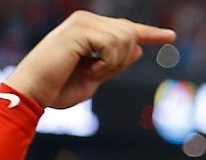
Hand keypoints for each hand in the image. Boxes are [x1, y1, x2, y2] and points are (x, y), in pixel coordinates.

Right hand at [4, 11, 174, 108]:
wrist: (34, 93)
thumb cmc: (59, 88)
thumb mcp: (96, 76)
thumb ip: (115, 63)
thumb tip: (138, 49)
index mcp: (90, 29)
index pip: (126, 29)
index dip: (150, 34)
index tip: (171, 36)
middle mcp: (86, 20)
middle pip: (130, 34)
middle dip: (122, 60)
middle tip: (98, 73)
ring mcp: (82, 22)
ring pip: (125, 39)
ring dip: (113, 63)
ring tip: (90, 71)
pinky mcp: (78, 30)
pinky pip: (112, 45)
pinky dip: (105, 64)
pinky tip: (87, 69)